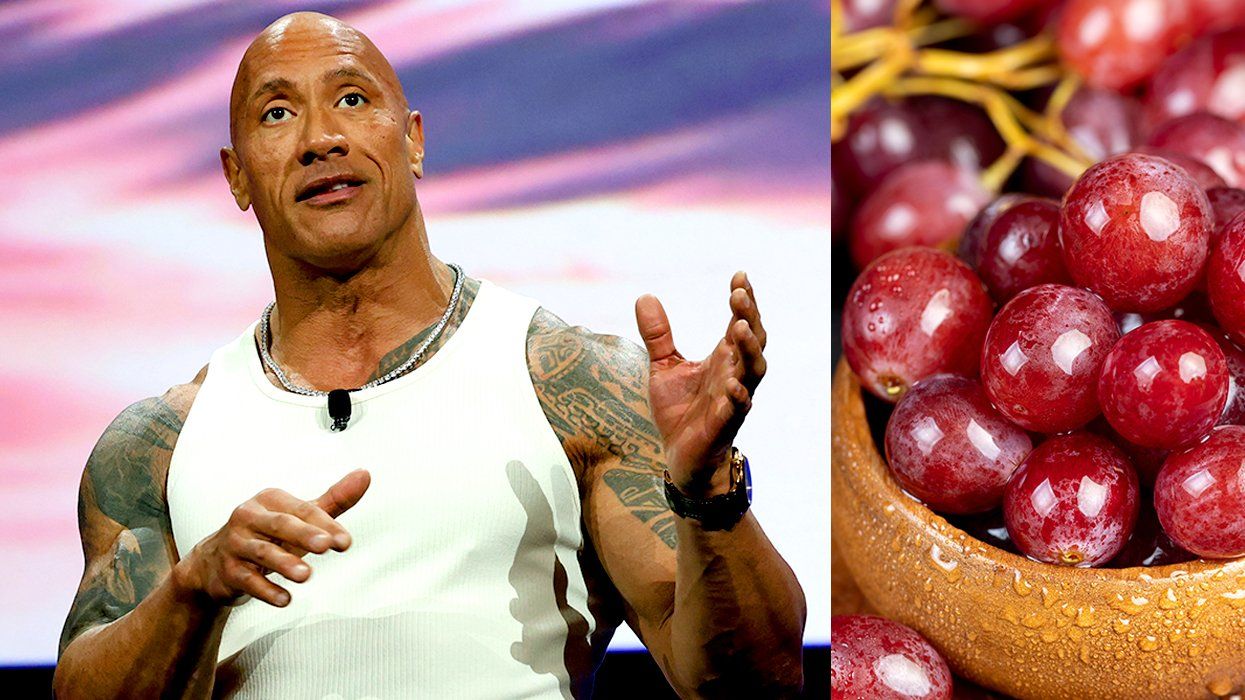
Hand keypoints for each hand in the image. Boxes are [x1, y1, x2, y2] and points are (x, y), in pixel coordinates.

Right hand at [173, 469, 370, 607]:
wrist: (214, 563)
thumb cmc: (267, 535)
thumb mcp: (300, 517)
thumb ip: (333, 500)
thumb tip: (365, 475)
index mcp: (270, 500)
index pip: (302, 510)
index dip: (325, 524)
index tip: (346, 543)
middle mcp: (249, 516)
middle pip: (280, 525)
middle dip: (304, 535)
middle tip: (326, 546)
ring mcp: (235, 544)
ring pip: (262, 552)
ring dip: (284, 564)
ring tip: (306, 575)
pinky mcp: (227, 570)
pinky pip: (247, 580)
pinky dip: (266, 590)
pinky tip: (285, 600)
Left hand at [635, 271, 766, 496]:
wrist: (681, 457)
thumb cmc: (681, 411)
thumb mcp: (664, 367)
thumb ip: (658, 335)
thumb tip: (645, 296)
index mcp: (724, 359)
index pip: (740, 323)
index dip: (744, 301)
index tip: (740, 276)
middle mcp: (735, 374)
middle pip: (754, 340)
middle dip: (750, 316)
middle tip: (740, 294)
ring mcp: (734, 399)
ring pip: (754, 371)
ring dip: (749, 349)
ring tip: (740, 328)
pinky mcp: (725, 424)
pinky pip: (738, 409)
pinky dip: (739, 397)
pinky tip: (734, 386)